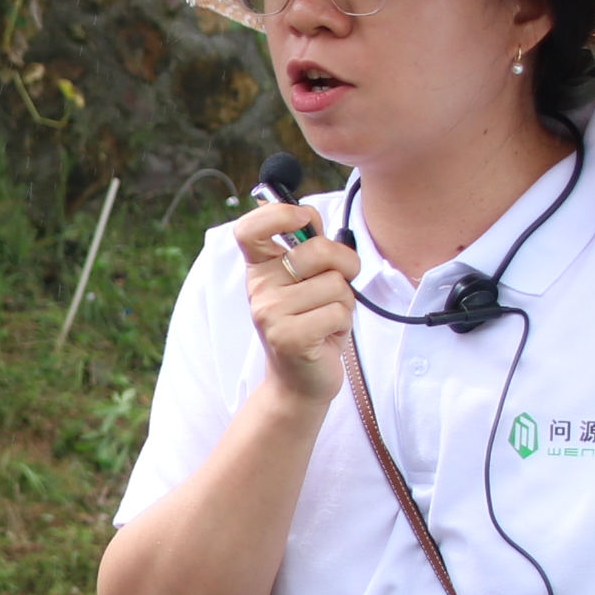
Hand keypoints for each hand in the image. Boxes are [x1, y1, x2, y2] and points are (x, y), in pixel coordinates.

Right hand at [235, 200, 355, 405]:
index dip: (278, 213)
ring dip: (344, 302)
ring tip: (326, 317)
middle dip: (343, 264)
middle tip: (338, 285)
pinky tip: (327, 335)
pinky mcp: (289, 337)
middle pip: (317, 250)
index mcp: (261, 267)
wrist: (301, 380)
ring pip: (335, 284)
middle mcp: (259, 288)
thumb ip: (309, 245)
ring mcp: (270, 313)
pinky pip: (338, 311)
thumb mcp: (308, 279)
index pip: (250, 228)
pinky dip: (343, 323)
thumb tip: (310, 214)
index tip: (302, 219)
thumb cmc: (310, 322)